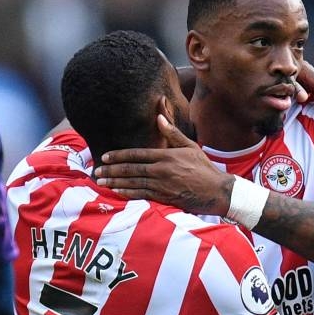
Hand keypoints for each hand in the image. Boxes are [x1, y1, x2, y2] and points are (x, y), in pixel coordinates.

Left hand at [95, 115, 233, 215]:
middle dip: (111, 170)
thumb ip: (172, 133)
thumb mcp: (190, 146)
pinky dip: (127, 193)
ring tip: (101, 182)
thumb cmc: (204, 168)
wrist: (217, 191)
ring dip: (115, 182)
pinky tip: (116, 192)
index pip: (137, 154)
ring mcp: (162, 185)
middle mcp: (162, 170)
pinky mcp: (165, 198)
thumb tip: (159, 116)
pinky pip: (142, 195)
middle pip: (131, 169)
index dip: (118, 155)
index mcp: (166, 156)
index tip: (104, 157)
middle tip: (96, 172)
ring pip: (133, 182)